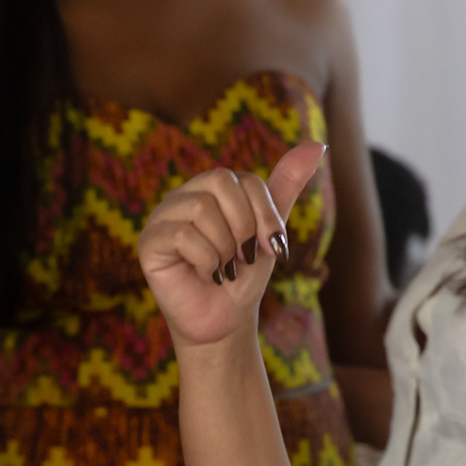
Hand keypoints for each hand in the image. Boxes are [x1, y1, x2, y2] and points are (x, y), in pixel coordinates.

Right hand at [137, 142, 326, 350]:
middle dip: (245, 227)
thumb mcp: (270, 229)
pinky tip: (207, 275)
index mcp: (210, 188)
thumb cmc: (245, 274)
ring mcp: (162, 217)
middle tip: (244, 258)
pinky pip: (183, 236)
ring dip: (226, 248)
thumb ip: (286, 185)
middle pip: (220, 182)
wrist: (225, 321)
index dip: (265, 214)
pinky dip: (207, 261)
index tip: (272, 248)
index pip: (244, 179)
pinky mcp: (149, 242)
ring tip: (224, 268)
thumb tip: (316, 145)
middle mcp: (182, 196)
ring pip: (202, 209)